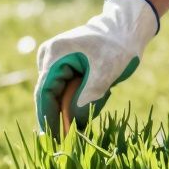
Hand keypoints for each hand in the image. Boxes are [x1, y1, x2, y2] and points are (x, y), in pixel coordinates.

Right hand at [34, 0, 158, 131]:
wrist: (125, 29)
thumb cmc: (117, 46)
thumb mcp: (106, 71)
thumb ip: (89, 96)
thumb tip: (73, 122)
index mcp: (54, 54)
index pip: (44, 93)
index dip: (47, 118)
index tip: (52, 139)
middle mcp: (49, 58)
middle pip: (50, 96)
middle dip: (64, 114)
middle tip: (79, 134)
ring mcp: (54, 62)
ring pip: (61, 96)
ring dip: (78, 104)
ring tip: (104, 93)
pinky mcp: (63, 68)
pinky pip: (68, 92)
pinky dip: (83, 97)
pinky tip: (103, 89)